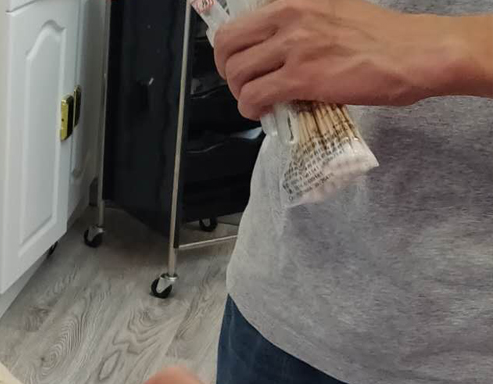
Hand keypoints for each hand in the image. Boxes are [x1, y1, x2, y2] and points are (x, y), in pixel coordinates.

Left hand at [213, 0, 468, 118]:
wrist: (416, 53)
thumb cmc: (382, 38)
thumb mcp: (332, 13)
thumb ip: (299, 25)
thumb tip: (272, 50)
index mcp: (294, 0)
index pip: (238, 21)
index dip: (230, 48)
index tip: (239, 62)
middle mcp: (288, 16)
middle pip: (227, 45)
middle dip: (227, 70)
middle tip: (243, 84)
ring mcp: (293, 46)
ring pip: (238, 73)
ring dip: (241, 93)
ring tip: (257, 101)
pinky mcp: (301, 77)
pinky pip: (255, 95)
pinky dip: (251, 108)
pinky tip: (263, 111)